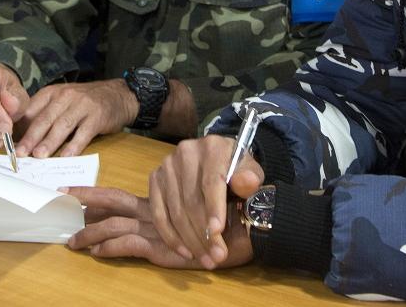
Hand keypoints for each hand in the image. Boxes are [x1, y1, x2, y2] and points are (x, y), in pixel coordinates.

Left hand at [15, 79, 136, 157]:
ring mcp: (82, 106)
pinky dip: (74, 146)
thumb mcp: (62, 100)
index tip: (10, 143)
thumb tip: (22, 138)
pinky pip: (83, 133)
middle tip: (20, 153)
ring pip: (62, 125)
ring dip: (49, 142)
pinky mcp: (97, 116)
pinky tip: (66, 156)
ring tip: (39, 156)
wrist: (118, 95)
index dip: (19, 128)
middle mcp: (65, 96)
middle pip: (45, 119)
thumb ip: (44, 114)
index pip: (31, 110)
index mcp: (52, 93)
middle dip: (31, 137)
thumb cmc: (85, 102)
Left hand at [66, 186, 252, 268]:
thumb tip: (144, 222)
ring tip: (72, 242)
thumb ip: (169, 219)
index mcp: (159, 202)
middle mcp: (154, 211)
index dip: (95, 193)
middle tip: (61, 198)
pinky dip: (111, 248)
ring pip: (114, 225)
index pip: (120, 195)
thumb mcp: (191, 221)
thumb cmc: (225, 222)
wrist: (248, 228)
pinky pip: (129, 245)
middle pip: (112, 201)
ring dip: (90, 234)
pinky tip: (96, 252)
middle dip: (85, 199)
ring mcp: (157, 227)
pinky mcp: (163, 244)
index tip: (70, 191)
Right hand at [148, 135, 265, 268]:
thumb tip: (247, 183)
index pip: (211, 181)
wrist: (218, 160)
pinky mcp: (155, 179)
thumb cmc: (236, 169)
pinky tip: (185, 252)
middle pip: (191, 200)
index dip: (214, 208)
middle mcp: (185, 151)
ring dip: (190, 240)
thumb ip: (250, 178)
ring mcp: (167, 165)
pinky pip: (158, 213)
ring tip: (206, 260)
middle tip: (217, 257)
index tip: (218, 233)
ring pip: (175, 210)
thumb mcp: (250, 171)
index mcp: (212, 146)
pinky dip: (170, 236)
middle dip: (204, 233)